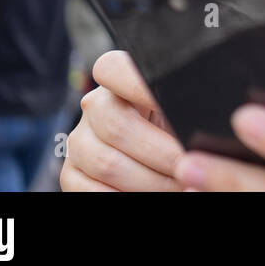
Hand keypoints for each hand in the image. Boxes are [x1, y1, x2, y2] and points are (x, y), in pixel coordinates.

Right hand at [59, 50, 186, 190]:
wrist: (158, 164)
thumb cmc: (179, 131)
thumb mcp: (183, 113)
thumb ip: (183, 108)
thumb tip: (194, 128)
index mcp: (123, 81)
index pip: (113, 68)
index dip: (138, 85)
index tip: (169, 105)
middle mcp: (95, 107)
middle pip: (117, 126)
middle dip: (161, 154)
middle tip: (189, 167)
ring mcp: (79, 141)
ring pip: (107, 163)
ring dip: (150, 182)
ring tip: (179, 185)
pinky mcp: (70, 174)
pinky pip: (92, 191)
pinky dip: (126, 197)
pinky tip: (152, 195)